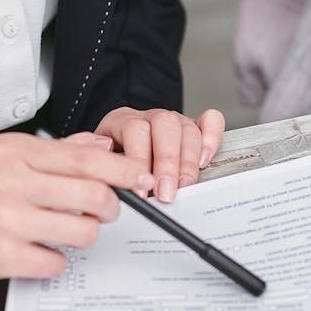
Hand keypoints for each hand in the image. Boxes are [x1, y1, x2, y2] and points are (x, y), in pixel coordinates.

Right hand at [0, 133, 155, 283]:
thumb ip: (51, 151)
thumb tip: (100, 147)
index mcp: (14, 151)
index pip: (86, 158)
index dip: (123, 170)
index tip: (140, 178)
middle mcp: (12, 182)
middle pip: (94, 196)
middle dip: (110, 208)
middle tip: (103, 212)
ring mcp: (6, 221)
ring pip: (82, 232)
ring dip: (83, 236)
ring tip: (64, 232)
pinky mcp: (0, 257)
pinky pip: (55, 263)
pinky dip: (54, 261)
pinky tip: (37, 253)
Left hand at [93, 107, 224, 202]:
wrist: (118, 152)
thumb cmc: (110, 162)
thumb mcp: (99, 163)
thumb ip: (103, 167)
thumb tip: (112, 181)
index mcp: (122, 120)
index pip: (134, 130)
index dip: (139, 161)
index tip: (141, 190)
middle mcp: (150, 117)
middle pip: (164, 126)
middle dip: (167, 164)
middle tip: (165, 193)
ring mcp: (174, 120)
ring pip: (187, 129)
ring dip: (188, 162)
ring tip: (183, 187)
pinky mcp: (195, 126)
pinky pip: (211, 121)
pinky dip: (211, 139)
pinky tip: (205, 160)